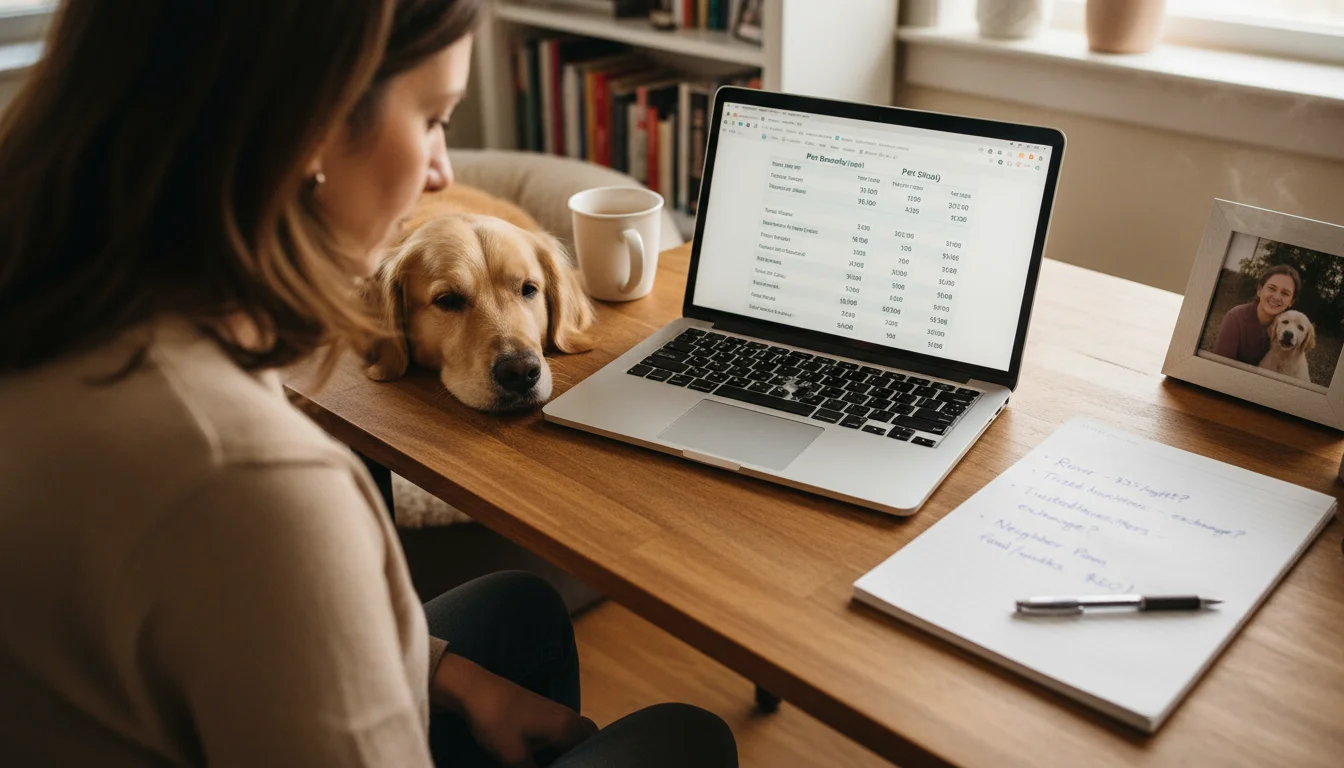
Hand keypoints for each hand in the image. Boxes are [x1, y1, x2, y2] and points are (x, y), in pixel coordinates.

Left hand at [433, 653, 596, 767]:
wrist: (474, 691)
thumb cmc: (497, 723)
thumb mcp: (514, 758)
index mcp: (567, 728)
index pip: (589, 755)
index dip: (583, 765)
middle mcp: (569, 717)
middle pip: (588, 743)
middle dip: (582, 758)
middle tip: (568, 767)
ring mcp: (557, 711)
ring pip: (577, 736)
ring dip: (572, 752)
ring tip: (559, 764)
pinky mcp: (544, 711)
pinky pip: (565, 731)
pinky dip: (564, 744)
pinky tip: (549, 757)